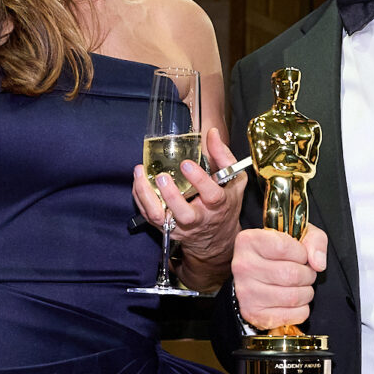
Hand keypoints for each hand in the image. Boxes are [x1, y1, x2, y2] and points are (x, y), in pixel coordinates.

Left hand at [131, 127, 242, 287]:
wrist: (217, 239)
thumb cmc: (226, 206)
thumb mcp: (234, 181)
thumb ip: (223, 157)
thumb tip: (212, 133)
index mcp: (219, 205)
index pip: (212, 195)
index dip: (198, 180)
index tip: (186, 164)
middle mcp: (200, 219)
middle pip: (184, 213)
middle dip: (171, 195)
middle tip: (162, 176)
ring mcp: (181, 226)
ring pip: (160, 217)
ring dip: (147, 197)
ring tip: (140, 175)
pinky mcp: (167, 229)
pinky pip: (149, 216)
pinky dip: (140, 199)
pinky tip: (138, 183)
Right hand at [231, 224, 327, 331]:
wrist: (255, 274)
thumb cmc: (277, 251)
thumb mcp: (298, 234)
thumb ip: (314, 240)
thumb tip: (318, 263)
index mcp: (249, 241)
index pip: (284, 247)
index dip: (301, 253)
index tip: (300, 256)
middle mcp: (243, 266)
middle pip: (291, 274)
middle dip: (307, 275)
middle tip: (304, 274)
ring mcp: (246, 292)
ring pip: (293, 297)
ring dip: (306, 293)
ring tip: (300, 286)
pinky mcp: (253, 313)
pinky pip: (292, 316)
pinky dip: (301, 310)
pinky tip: (294, 301)